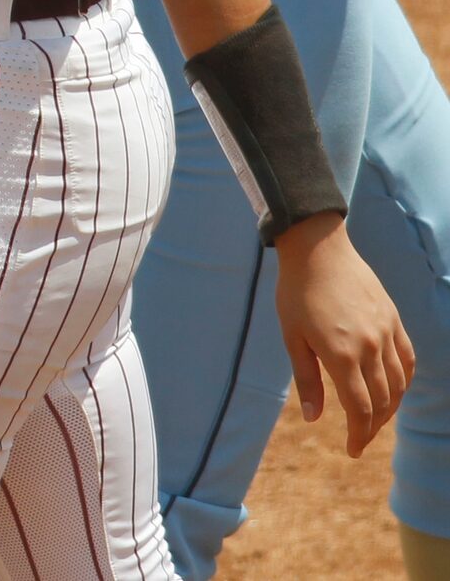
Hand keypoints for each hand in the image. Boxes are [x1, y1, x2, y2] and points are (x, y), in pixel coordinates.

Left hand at [273, 214, 412, 455]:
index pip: (360, 409)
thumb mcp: (291, 337)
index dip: (359, 434)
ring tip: (374, 419)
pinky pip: (407, 359)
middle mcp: (370, 347)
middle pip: (382, 401)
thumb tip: (314, 419)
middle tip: (359, 438)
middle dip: (372, 427)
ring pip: (399, 384)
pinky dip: (404, 380)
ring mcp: (386, 333)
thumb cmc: (296, 293)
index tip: (352, 451)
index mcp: (341, 354)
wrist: (317, 249)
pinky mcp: (393, 320)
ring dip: (390, 407)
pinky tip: (393, 390)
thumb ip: (306, 380)